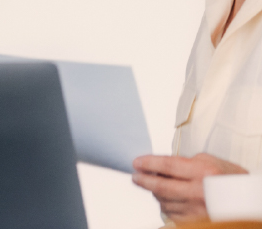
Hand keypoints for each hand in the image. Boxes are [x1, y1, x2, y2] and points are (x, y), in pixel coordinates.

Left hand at [132, 153, 246, 221]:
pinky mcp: (196, 221)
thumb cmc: (230, 178)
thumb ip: (185, 161)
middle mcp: (199, 192)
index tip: (136, 163)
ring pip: (164, 202)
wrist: (246, 200)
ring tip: (151, 186)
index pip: (168, 166)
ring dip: (154, 193)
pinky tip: (164, 199)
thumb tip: (161, 165)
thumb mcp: (211, 161)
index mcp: (203, 173)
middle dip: (143, 180)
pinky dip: (165, 205)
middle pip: (161, 186)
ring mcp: (198, 210)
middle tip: (135, 176)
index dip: (148, 163)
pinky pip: (172, 214)